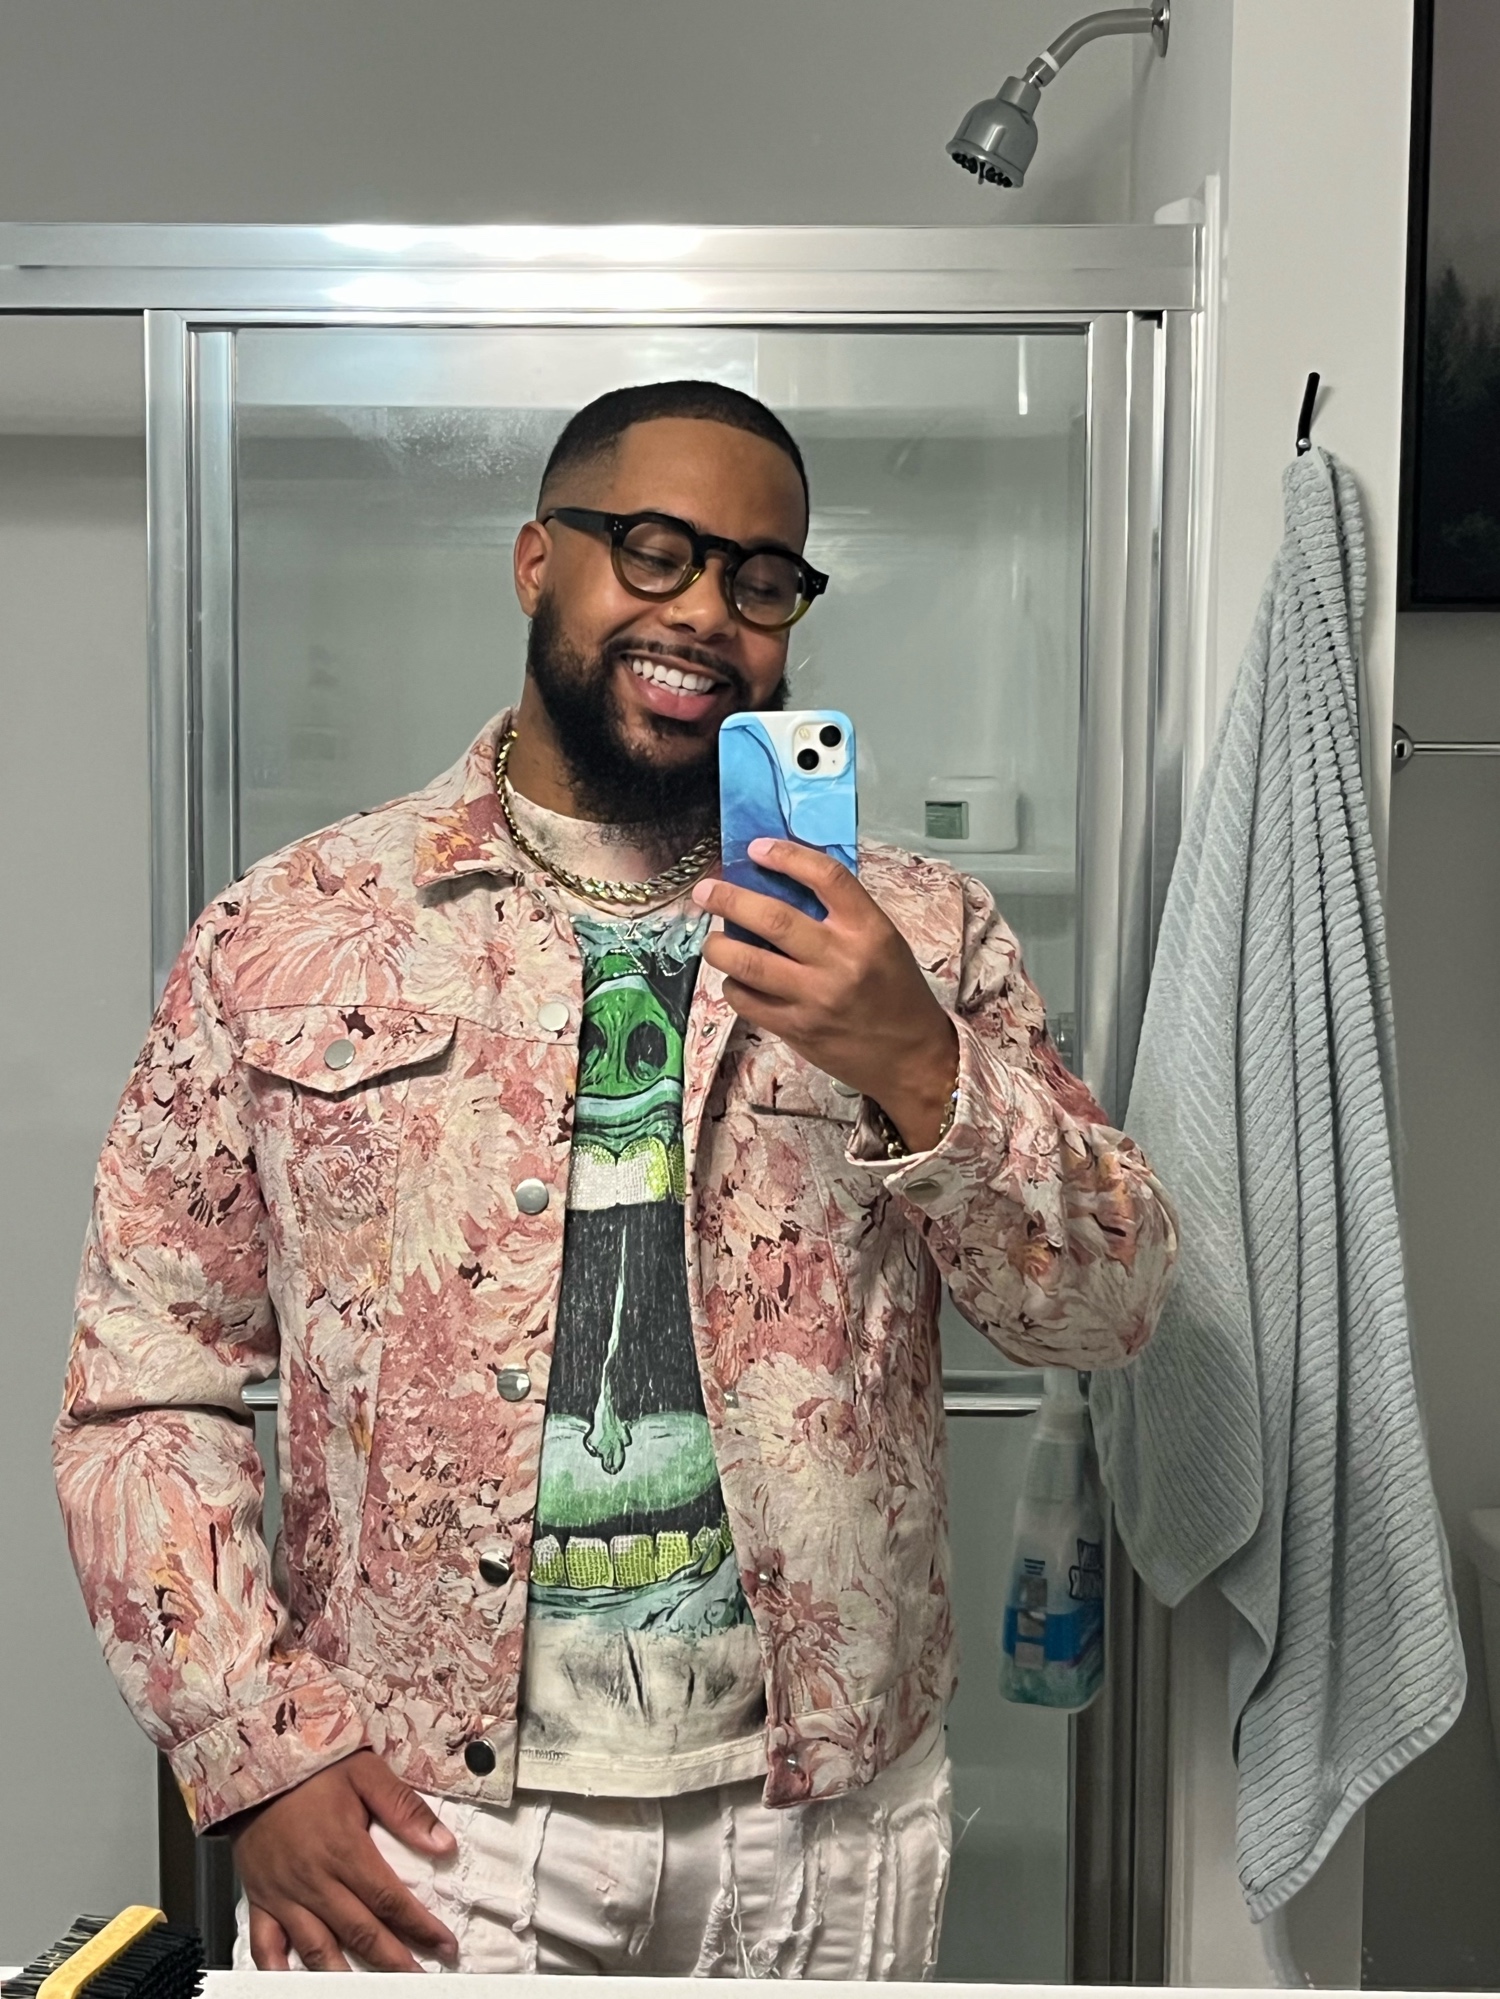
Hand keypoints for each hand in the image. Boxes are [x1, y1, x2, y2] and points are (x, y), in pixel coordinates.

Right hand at [229, 1749, 459, 1970]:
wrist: (255, 1762)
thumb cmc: (313, 1768)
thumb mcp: (367, 1773)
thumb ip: (405, 1809)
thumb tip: (443, 1844)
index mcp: (345, 1850)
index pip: (390, 1900)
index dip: (420, 1927)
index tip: (445, 1945)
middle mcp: (315, 1881)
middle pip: (360, 1932)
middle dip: (395, 1960)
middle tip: (420, 1979)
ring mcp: (284, 1895)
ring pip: (318, 1948)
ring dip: (346, 1976)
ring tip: (372, 1992)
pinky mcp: (259, 1900)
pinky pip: (265, 1945)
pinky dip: (279, 1971)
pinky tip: (295, 1984)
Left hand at [695, 839, 959, 1150]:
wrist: (911, 1057)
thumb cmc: (896, 992)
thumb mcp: (882, 941)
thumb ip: (840, 916)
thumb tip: (779, 886)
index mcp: (869, 931)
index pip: (826, 877)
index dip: (787, 856)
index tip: (757, 848)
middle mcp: (841, 961)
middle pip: (774, 919)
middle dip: (730, 899)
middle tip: (706, 890)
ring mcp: (815, 998)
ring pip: (748, 963)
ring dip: (719, 946)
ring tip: (714, 939)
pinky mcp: (796, 1029)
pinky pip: (747, 1001)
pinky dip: (733, 985)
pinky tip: (737, 978)